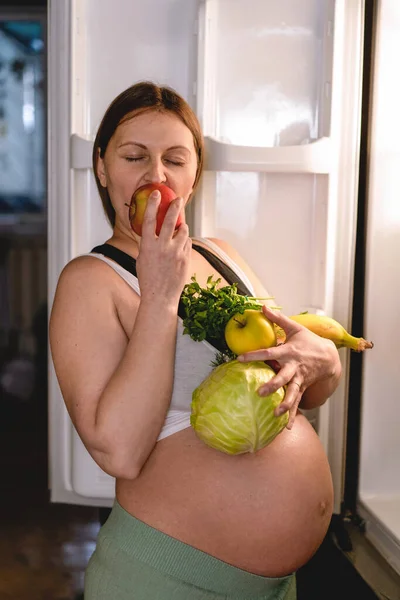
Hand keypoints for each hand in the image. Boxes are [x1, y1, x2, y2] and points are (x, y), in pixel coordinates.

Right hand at [136, 190, 190, 307]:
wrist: (160, 297)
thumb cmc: (148, 279)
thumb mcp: (142, 259)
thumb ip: (148, 244)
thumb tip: (151, 232)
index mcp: (148, 246)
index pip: (150, 219)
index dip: (153, 204)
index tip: (156, 194)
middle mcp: (162, 247)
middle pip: (170, 220)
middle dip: (175, 207)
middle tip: (178, 199)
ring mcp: (176, 253)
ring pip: (183, 232)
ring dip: (182, 227)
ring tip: (180, 227)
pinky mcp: (185, 259)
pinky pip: (187, 244)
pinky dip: (185, 243)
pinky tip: (181, 247)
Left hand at [237, 305, 340, 428]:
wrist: (329, 357)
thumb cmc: (308, 341)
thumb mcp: (294, 327)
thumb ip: (277, 318)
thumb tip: (262, 306)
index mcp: (289, 352)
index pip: (269, 353)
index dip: (254, 355)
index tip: (239, 359)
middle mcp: (293, 368)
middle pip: (282, 378)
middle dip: (272, 385)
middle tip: (260, 392)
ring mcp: (299, 380)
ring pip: (292, 394)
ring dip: (284, 404)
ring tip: (275, 414)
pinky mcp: (302, 389)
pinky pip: (296, 403)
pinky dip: (292, 416)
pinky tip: (285, 427)